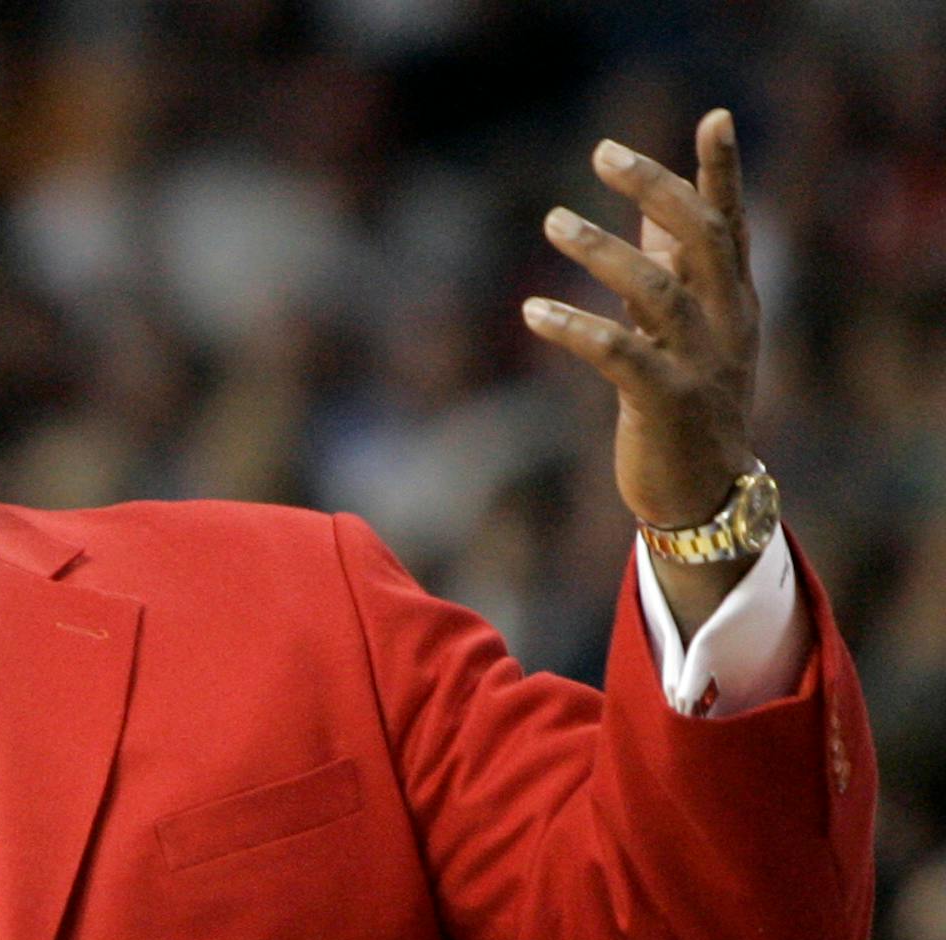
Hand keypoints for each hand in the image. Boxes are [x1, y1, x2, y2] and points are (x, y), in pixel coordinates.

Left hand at [525, 110, 761, 630]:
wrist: (704, 497)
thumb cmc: (688, 404)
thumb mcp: (689, 330)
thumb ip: (673, 269)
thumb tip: (650, 210)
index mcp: (734, 300)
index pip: (731, 222)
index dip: (723, 170)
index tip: (714, 115)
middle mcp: (727, 322)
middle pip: (700, 236)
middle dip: (655, 188)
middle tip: (603, 152)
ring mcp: (701, 361)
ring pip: (657, 288)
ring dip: (602, 250)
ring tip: (553, 221)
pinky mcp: (666, 402)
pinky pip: (620, 352)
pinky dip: (575, 326)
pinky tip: (532, 309)